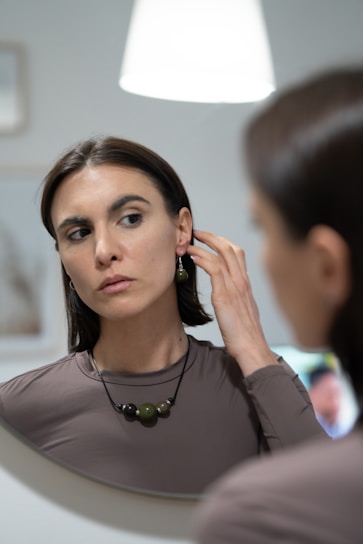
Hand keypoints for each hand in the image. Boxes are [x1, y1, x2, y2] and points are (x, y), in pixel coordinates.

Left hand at [187, 230, 276, 375]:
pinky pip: (214, 269)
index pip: (237, 253)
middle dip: (212, 236)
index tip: (209, 239)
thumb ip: (238, 297)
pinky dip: (203, 259)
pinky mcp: (225, 296)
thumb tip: (228, 291)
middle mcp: (242, 281)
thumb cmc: (246, 334)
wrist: (251, 347)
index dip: (222, 242)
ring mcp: (235, 287)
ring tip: (189, 244)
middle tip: (196, 233)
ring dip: (203, 245)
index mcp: (246, 284)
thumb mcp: (244, 310)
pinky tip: (193, 258)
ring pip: (222, 254)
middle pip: (230, 248)